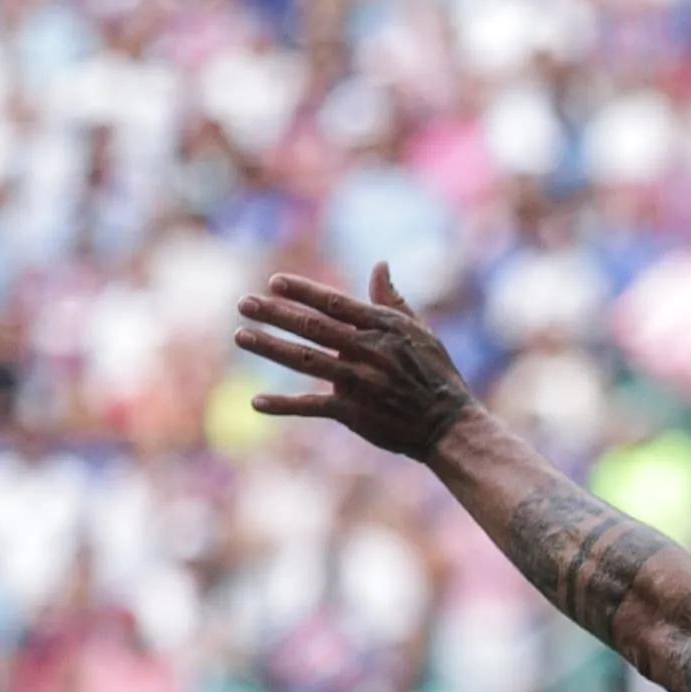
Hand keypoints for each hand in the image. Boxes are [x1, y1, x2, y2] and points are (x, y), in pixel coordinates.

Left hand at [236, 266, 481, 460]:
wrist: (448, 427)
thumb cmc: (435, 375)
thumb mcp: (420, 332)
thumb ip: (392, 300)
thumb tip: (379, 265)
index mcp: (384, 328)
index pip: (335, 303)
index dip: (304, 291)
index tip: (275, 282)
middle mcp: (368, 351)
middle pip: (312, 328)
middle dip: (276, 314)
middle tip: (244, 303)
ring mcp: (359, 383)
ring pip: (305, 360)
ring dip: (270, 347)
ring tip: (242, 335)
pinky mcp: (354, 413)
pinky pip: (312, 407)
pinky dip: (284, 405)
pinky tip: (257, 402)